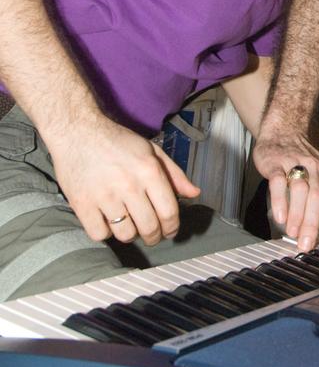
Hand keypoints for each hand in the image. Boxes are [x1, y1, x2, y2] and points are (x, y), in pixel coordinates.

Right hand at [52, 122, 199, 246]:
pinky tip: (107, 220)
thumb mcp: (150, 150)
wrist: (77, 130)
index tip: (169, 231)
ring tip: (128, 223)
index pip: (169, 212)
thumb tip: (194, 193)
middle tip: (151, 233)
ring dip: (130, 234)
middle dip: (154, 236)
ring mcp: (104, 196)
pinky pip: (100, 234)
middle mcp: (129, 186)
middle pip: (149, 228)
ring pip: (125, 234)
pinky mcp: (82, 204)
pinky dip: (105, 232)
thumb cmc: (116, 141)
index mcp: (149, 171)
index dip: (172, 228)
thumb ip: (174, 173)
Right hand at [252, 131, 318, 252]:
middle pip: (318, 197)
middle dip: (314, 223)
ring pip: (300, 190)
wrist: (284, 128)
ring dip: (297, 213)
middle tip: (308, 244)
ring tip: (293, 233)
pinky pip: (279, 182)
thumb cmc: (303, 159)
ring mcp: (296, 164)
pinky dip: (280, 200)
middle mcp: (316, 168)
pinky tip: (280, 217)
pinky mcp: (276, 163)